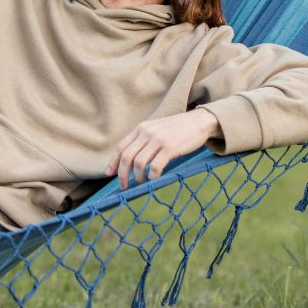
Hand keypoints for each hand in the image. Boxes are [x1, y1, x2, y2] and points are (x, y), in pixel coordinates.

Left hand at [105, 109, 220, 187]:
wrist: (199, 121)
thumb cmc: (177, 129)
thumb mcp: (156, 129)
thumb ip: (143, 140)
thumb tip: (131, 160)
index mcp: (141, 128)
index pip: (121, 147)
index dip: (113, 162)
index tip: (109, 174)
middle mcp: (146, 133)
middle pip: (127, 157)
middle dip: (122, 174)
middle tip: (123, 186)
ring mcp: (158, 140)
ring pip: (139, 163)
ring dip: (137, 177)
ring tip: (141, 184)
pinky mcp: (170, 148)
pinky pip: (155, 166)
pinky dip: (152, 176)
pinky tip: (154, 180)